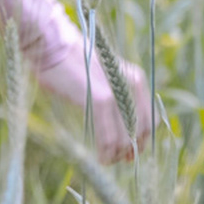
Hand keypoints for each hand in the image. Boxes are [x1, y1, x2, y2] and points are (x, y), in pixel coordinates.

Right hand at [37, 48, 152, 162]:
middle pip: (141, 132)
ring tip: (107, 160)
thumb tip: (118, 126)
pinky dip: (106, 153)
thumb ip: (114, 95)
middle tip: (120, 160)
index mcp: (135, 80)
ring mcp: (117, 94)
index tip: (130, 151)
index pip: (151, 120)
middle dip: (132, 149)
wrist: (52, 44)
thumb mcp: (101, 76)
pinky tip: (101, 158)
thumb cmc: (70, 61)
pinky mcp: (101, 100)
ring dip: (118, 154)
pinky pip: (109, 137)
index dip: (142, 139)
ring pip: (126, 138)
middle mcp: (131, 87)